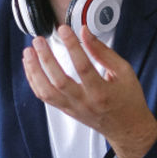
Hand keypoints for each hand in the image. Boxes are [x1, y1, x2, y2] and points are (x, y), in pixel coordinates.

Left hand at [22, 24, 156, 157]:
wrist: (127, 128)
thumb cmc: (128, 99)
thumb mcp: (124, 72)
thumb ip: (103, 52)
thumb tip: (85, 32)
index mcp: (102, 92)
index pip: (83, 67)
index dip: (72, 46)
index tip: (64, 29)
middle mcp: (85, 102)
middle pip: (59, 81)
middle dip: (46, 58)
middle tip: (39, 40)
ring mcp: (72, 108)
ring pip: (46, 91)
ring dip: (34, 70)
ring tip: (28, 52)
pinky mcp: (65, 110)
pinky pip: (44, 97)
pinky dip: (34, 81)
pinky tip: (31, 66)